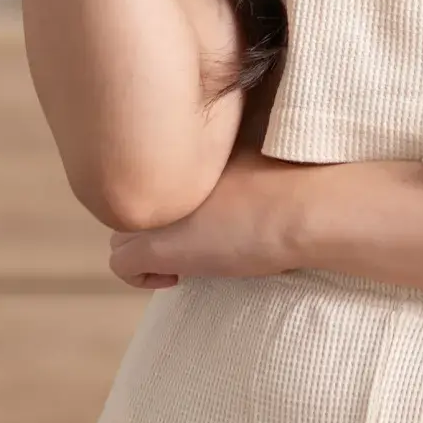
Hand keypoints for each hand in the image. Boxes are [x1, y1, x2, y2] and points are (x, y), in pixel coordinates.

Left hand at [108, 148, 311, 289]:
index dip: (174, 193)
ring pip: (121, 231)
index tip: (201, 209)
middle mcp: (162, 173)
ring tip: (189, 253)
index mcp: (187, 147)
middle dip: (155, 218)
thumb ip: (228, 149)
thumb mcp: (256, 146)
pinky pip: (121, 264)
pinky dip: (143, 276)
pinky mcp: (155, 246)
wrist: (301, 206)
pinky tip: (178, 275)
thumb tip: (236, 149)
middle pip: (134, 198)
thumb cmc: (296, 178)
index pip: (154, 169)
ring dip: (148, 243)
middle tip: (192, 232)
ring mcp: (157, 209)